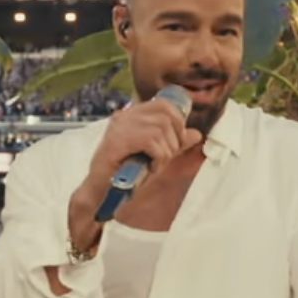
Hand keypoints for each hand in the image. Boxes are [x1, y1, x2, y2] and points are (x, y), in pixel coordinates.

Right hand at [86, 94, 203, 185]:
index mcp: (132, 115)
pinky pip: (151, 142)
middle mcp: (124, 116)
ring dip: (165, 153)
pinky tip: (150, 168)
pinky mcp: (117, 141)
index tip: (176, 143)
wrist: (100, 193)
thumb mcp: (155, 155)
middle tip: (164, 158)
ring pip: (160, 130)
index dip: (178, 122)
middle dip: (173, 140)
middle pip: (166, 116)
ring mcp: (119, 127)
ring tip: (154, 166)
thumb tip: (196, 134)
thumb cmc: (124, 174)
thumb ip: (173, 143)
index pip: (164, 104)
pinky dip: (157, 159)